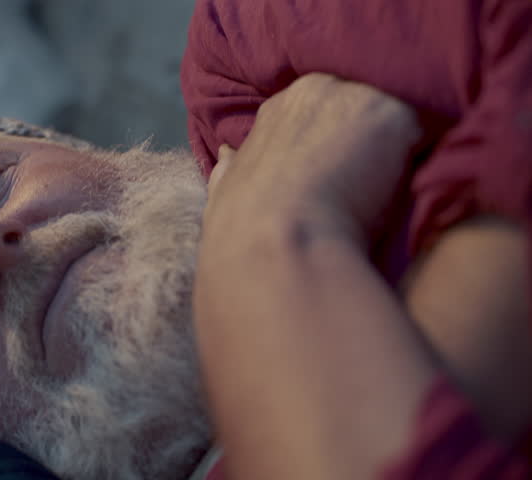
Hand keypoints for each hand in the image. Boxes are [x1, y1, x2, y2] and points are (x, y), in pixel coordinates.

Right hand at [205, 73, 422, 247]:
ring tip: (382, 197)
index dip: (334, 146)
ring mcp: (357, 97)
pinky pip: (422, 139)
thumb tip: (227, 155)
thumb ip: (234, 166)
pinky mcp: (394, 117)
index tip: (334, 178)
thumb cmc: (246, 228)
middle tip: (362, 188)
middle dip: (366, 142)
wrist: (277, 244)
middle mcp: (316, 89)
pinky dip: (418, 166)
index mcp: (279, 107)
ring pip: (392, 122)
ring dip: (394, 154)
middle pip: (360, 109)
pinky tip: (400, 198)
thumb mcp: (226, 188)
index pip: (321, 114)